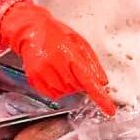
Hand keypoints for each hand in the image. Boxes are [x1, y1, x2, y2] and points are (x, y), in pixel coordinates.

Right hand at [0, 0, 116, 115]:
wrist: (30, 30)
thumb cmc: (55, 33)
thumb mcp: (78, 42)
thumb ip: (92, 62)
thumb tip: (102, 81)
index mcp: (69, 53)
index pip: (88, 79)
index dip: (100, 96)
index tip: (109, 109)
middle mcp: (55, 63)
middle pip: (76, 88)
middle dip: (77, 81)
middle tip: (69, 65)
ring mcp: (43, 71)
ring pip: (64, 93)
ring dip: (66, 85)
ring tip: (59, 68)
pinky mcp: (34, 78)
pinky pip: (51, 94)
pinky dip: (55, 88)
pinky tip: (52, 74)